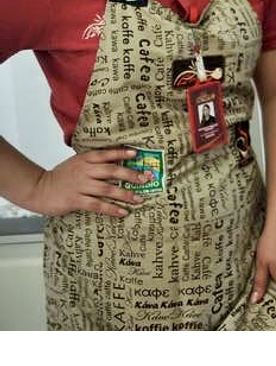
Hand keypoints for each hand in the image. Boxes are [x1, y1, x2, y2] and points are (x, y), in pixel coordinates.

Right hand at [28, 148, 150, 217]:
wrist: (39, 189)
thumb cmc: (61, 176)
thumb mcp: (76, 163)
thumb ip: (93, 162)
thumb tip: (117, 162)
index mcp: (85, 159)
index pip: (106, 154)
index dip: (121, 153)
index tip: (136, 154)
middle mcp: (84, 171)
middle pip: (111, 171)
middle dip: (131, 175)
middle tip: (146, 179)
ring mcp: (80, 186)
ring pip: (107, 189)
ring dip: (125, 194)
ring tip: (139, 199)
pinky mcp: (75, 200)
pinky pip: (98, 205)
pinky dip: (112, 209)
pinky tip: (123, 212)